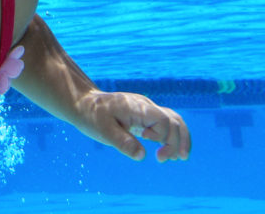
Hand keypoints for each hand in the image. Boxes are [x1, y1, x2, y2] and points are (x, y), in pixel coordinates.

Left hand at [74, 90, 190, 162]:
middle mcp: (145, 106)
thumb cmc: (92, 117)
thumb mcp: (103, 131)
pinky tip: (167, 150)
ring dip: (179, 139)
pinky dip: (172, 136)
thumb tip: (142, 156)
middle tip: (163, 159)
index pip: (164, 120)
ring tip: (176, 158)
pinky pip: (166, 123)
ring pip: (174, 120)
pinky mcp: (145, 115)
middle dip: (176, 142)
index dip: (162, 135)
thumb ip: (123, 142)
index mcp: (137, 107)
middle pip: (174, 121)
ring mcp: (146, 109)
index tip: (147, 143)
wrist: (84, 104)